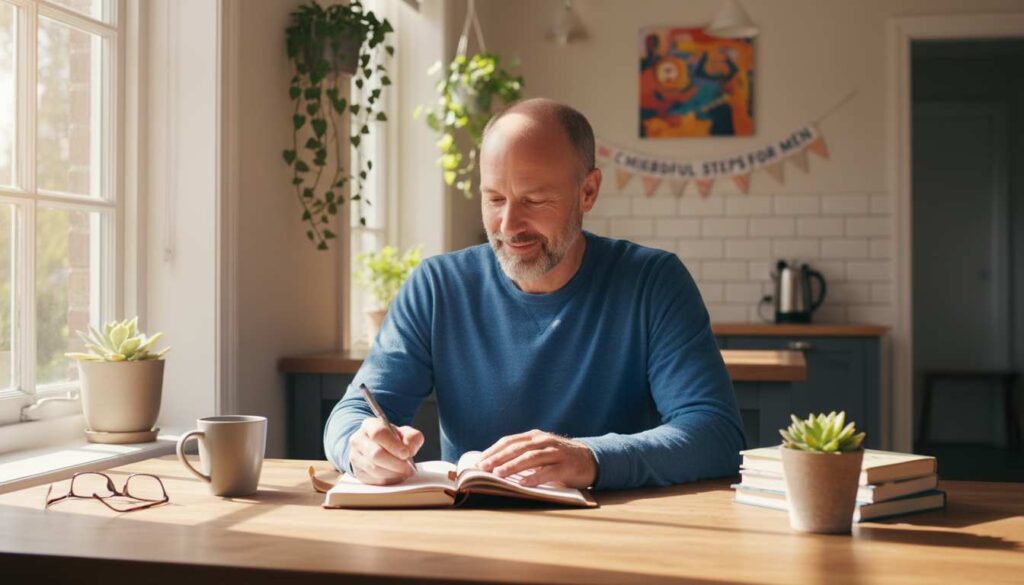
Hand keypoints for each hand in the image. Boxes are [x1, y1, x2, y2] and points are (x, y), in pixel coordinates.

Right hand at [348, 417, 423, 485]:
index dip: (393, 445)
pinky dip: (388, 480)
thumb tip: (409, 450)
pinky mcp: (358, 472)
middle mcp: (359, 440)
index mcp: (370, 425)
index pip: (378, 433)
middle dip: (396, 463)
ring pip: (374, 469)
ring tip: (405, 472)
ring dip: (393, 474)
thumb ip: (412, 437)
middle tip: (409, 468)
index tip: (406, 454)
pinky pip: (374, 480)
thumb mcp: (404, 432)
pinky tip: (396, 476)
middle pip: (375, 454)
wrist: (376, 446)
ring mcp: (355, 457)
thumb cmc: (392, 439)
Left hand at [476, 429, 596, 488]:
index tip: (479, 460)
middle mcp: (544, 441)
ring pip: (530, 458)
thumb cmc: (558, 458)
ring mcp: (555, 452)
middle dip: (498, 458)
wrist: (590, 459)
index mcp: (535, 436)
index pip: (509, 441)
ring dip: (512, 466)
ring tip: (498, 474)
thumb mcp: (540, 450)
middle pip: (517, 448)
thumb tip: (494, 465)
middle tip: (483, 468)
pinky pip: (547, 472)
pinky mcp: (566, 466)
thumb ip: (523, 454)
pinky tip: (523, 484)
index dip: (493, 450)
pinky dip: (534, 477)